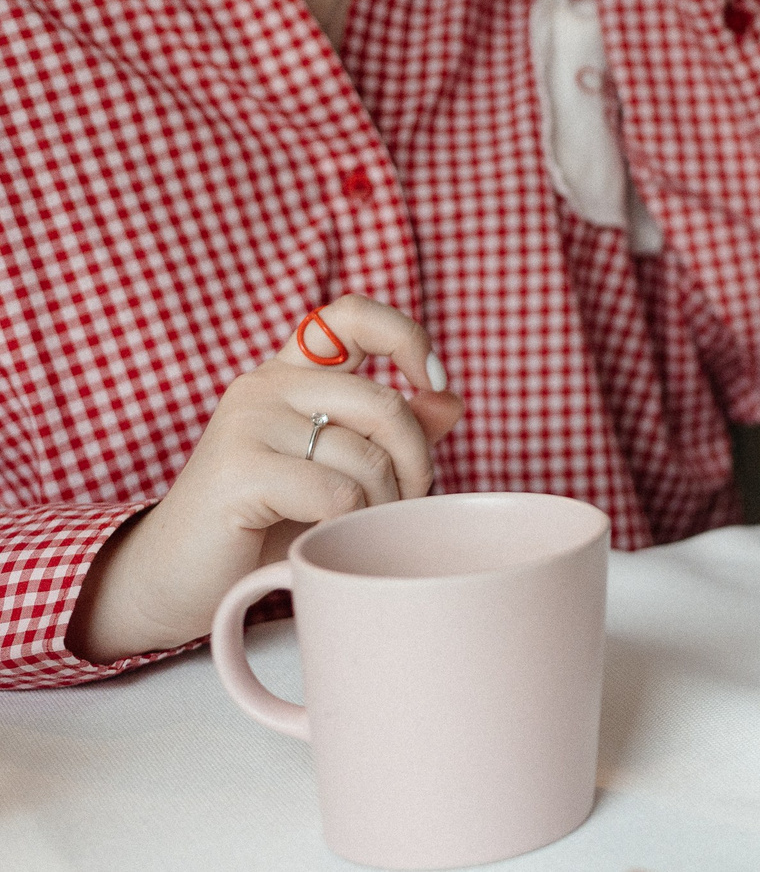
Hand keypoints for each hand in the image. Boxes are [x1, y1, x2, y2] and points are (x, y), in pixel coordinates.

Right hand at [67, 294, 464, 662]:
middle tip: (407, 501)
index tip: (434, 382)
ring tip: (364, 529)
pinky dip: (350, 526)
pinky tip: (328, 540)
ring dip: (384, 505)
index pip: (353, 314)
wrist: (171, 581)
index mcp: (289, 374)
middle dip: (416, 462)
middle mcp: (265, 385)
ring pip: (366, 455)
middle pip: (384, 403)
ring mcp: (247, 423)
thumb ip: (387, 434)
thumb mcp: (334, 472)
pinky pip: (336, 494)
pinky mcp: (238, 469)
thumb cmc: (260, 526)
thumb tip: (451, 400)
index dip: (407, 338)